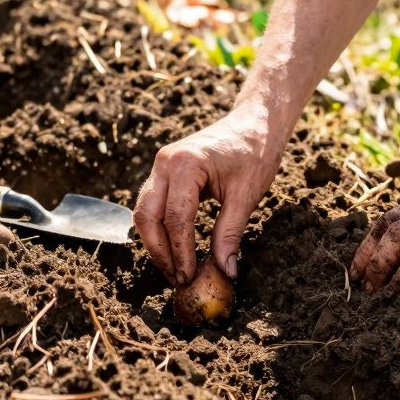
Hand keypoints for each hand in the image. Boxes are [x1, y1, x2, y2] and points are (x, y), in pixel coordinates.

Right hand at [134, 109, 283, 285]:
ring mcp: (161, 165)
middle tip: (177, 278)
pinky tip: (174, 248)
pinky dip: (160, 228)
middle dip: (160, 251)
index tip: (189, 277)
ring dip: (156, 242)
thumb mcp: (246, 195)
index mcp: (185, 164)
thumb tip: (225, 271)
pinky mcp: (165, 171)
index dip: (181, 253)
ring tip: (175, 268)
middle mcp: (165, 162)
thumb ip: (230, 234)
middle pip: (147, 216)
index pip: (176, 218)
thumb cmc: (255, 152)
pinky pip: (153, 204)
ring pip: (144, 212)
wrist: (255, 122)